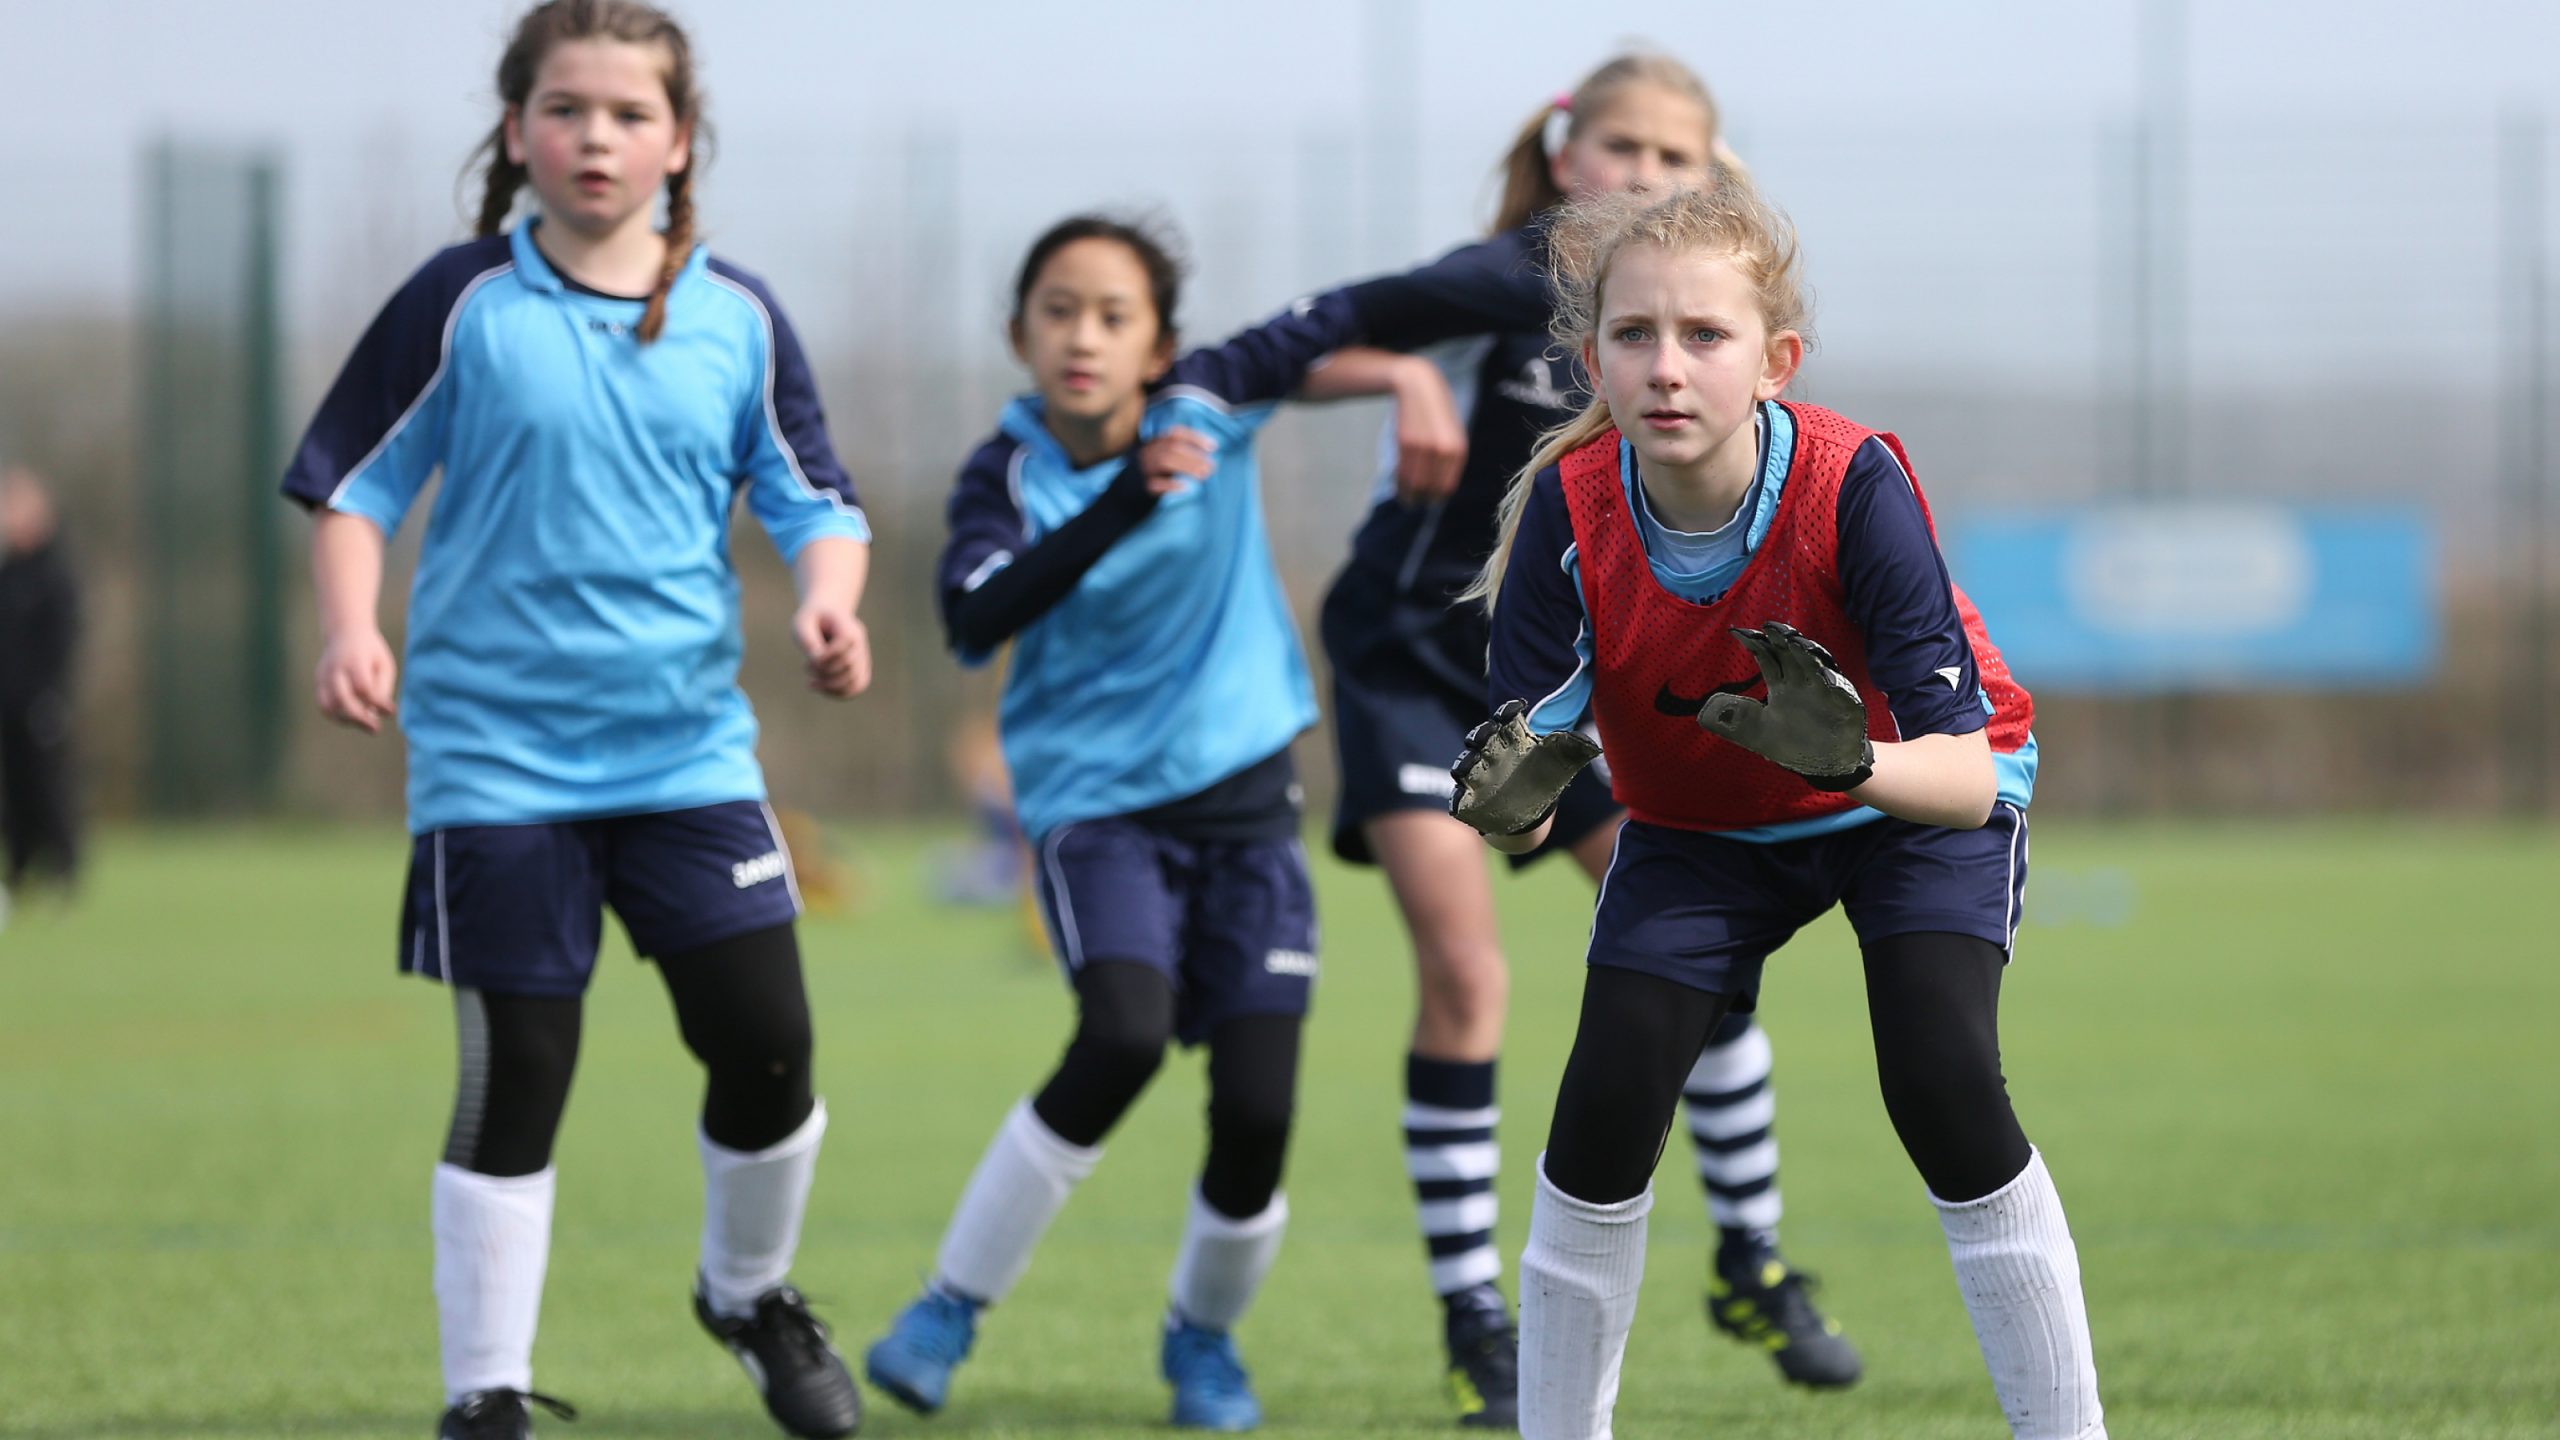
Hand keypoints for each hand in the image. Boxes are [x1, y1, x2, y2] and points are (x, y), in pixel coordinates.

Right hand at [315, 628, 397, 733]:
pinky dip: (336, 716)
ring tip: (364, 725)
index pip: (363, 687)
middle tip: (376, 729)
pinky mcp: (318, 681)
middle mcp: (336, 669)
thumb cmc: (370, 652)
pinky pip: (323, 704)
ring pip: (328, 705)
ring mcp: (324, 675)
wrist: (345, 632)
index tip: (391, 711)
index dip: (377, 703)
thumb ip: (381, 688)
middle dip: (359, 718)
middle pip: (342, 698)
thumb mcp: (383, 664)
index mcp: (355, 661)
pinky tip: (352, 720)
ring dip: (347, 720)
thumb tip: (377, 714)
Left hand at [794, 604, 871, 697]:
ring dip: (831, 686)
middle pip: (849, 665)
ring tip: (813, 683)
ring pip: (856, 681)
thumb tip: (817, 660)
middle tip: (806, 667)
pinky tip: (820, 688)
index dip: (827, 655)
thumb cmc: (812, 620)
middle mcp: (860, 643)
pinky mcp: (859, 670)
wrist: (826, 617)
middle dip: (824, 671)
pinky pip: (856, 687)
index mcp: (848, 626)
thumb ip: (808, 640)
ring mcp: (862, 658)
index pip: (845, 642)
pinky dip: (838, 692)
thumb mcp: (802, 623)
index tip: (810, 658)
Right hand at [1135, 426, 1217, 494]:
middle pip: (1172, 448)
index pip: (1176, 433)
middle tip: (1212, 466)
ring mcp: (1144, 468)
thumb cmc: (1154, 472)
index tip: (1214, 447)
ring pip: (1165, 462)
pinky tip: (1185, 487)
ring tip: (1204, 475)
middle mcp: (1148, 452)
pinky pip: (1155, 483)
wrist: (1127, 489)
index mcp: (1155, 442)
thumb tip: (1210, 450)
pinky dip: (1170, 485)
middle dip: (1194, 456)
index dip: (1195, 438)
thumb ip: (1180, 451)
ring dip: (1187, 467)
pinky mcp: (1142, 486)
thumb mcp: (1163, 456)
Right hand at [1389, 358, 1465, 505]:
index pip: (1447, 488)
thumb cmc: (1437, 412)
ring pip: (1414, 484)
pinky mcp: (1405, 443)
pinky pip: (1402, 472)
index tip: (1429, 500)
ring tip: (1406, 499)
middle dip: (1421, 500)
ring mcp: (1423, 447)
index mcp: (1458, 450)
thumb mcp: (1452, 434)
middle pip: (1429, 489)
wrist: (1419, 385)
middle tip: (1414, 503)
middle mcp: (1443, 451)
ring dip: (1408, 495)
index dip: (1436, 498)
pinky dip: (1399, 483)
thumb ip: (1449, 459)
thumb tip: (1439, 488)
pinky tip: (1399, 484)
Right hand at [1449, 698, 1604, 834]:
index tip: (1517, 707)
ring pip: (1464, 764)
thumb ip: (1570, 750)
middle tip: (1484, 735)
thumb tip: (1593, 745)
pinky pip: (1459, 797)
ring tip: (1465, 768)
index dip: (1508, 712)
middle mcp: (1491, 754)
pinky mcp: (1471, 798)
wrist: (1531, 808)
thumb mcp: (1559, 763)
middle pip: (1479, 738)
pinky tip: (1460, 799)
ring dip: (1464, 764)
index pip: (1506, 720)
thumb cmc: (1544, 777)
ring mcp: (1478, 775)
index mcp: (1512, 740)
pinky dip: (1458, 798)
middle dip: (1480, 735)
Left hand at [1697, 621, 1873, 787]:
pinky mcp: (1846, 703)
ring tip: (1795, 642)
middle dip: (1781, 638)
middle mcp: (1802, 681)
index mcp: (1782, 684)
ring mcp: (1825, 690)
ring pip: (1816, 663)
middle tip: (1768, 626)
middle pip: (1791, 652)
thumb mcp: (1757, 733)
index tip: (1735, 632)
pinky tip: (1824, 674)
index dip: (1753, 643)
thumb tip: (1703, 713)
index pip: (1766, 657)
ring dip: (1807, 652)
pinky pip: (1840, 689)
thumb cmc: (1794, 744)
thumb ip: (1734, 720)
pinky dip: (1832, 681)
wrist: (1825, 764)